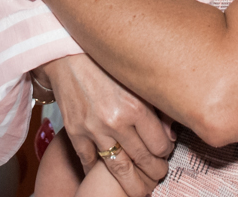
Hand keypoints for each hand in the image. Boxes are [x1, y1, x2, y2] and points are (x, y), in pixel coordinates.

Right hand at [40, 55, 173, 196]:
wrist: (67, 54)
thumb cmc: (105, 63)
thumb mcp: (137, 80)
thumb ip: (156, 107)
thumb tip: (170, 135)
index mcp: (136, 106)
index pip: (160, 145)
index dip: (165, 152)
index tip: (165, 152)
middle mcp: (116, 120)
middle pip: (143, 161)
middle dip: (154, 172)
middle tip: (158, 174)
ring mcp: (93, 129)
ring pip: (119, 169)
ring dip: (132, 183)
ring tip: (140, 188)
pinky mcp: (75, 132)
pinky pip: (90, 162)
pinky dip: (99, 171)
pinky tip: (107, 175)